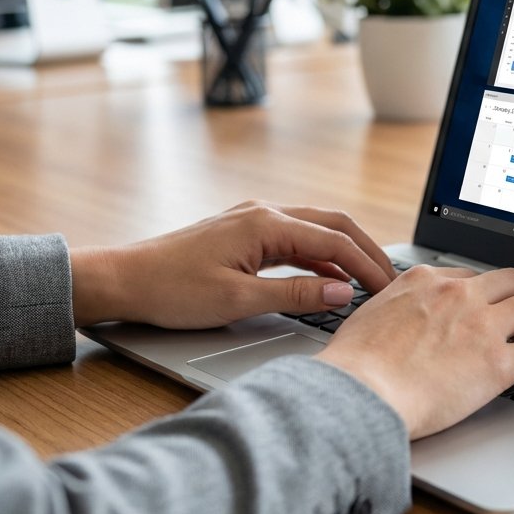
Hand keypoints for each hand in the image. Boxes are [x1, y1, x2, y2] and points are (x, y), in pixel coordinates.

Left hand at [70, 200, 395, 327]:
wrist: (123, 280)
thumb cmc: (171, 290)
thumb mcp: (238, 300)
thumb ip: (296, 295)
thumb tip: (343, 292)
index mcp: (266, 224)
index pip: (335, 242)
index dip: (367, 266)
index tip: (390, 290)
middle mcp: (264, 213)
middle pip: (333, 225)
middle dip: (366, 251)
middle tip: (391, 280)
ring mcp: (254, 220)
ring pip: (316, 229)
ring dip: (345, 252)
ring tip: (368, 279)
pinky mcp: (245, 234)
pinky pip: (296, 239)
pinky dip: (320, 257)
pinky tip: (328, 279)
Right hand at [316, 265, 513, 438]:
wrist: (358, 392)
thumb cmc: (353, 365)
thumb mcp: (369, 315)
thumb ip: (394, 307)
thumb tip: (396, 317)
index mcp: (426, 280)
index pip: (470, 276)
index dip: (485, 294)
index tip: (490, 306)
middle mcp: (458, 293)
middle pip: (510, 280)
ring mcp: (481, 325)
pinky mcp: (497, 363)